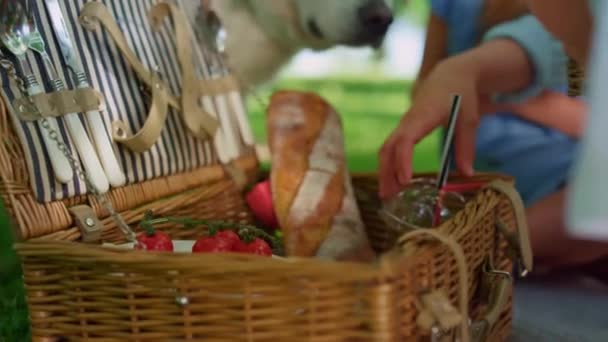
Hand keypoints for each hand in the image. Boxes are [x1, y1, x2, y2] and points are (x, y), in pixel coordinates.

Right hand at [379, 56, 496, 198]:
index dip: (403, 161)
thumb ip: (466, 146)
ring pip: (387, 148)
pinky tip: (393, 180)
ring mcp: (404, 124)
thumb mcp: (469, 118)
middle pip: (389, 147)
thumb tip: (467, 173)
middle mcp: (408, 121)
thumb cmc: (461, 94)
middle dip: (386, 172)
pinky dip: (389, 164)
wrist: (450, 75)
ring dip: (384, 171)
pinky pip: (392, 147)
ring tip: (386, 194)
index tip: (405, 181)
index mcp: (423, 115)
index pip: (406, 140)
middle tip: (387, 196)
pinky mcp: (405, 128)